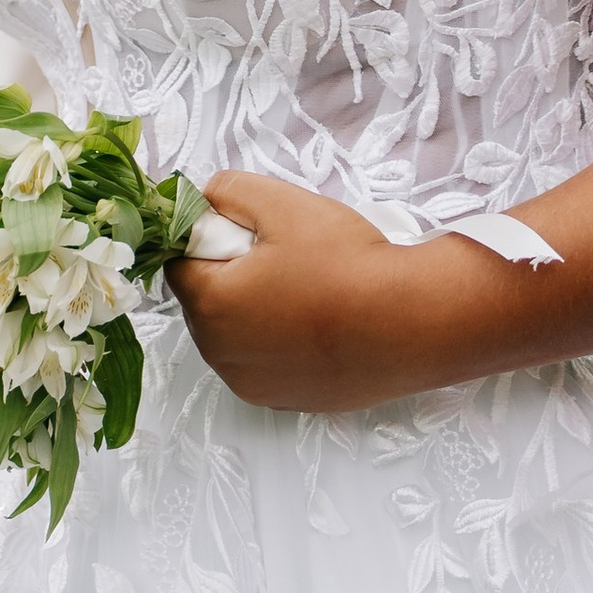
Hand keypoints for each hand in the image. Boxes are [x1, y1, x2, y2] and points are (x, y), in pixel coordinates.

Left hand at [169, 167, 428, 412]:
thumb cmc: (347, 263)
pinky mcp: (286, 401)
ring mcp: (253, 385)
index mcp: (210, 305)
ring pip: (234, 336)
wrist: (413, 323)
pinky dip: (279, 344)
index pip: (178, 263)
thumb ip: (230, 191)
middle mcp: (221, 355)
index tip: (247, 232)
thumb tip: (206, 199)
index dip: (207, 240)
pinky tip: (319, 324)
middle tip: (283, 257)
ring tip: (306, 290)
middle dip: (230, 277)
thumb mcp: (283, 203)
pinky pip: (264, 364)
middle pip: (205, 303)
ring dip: (253, 312)